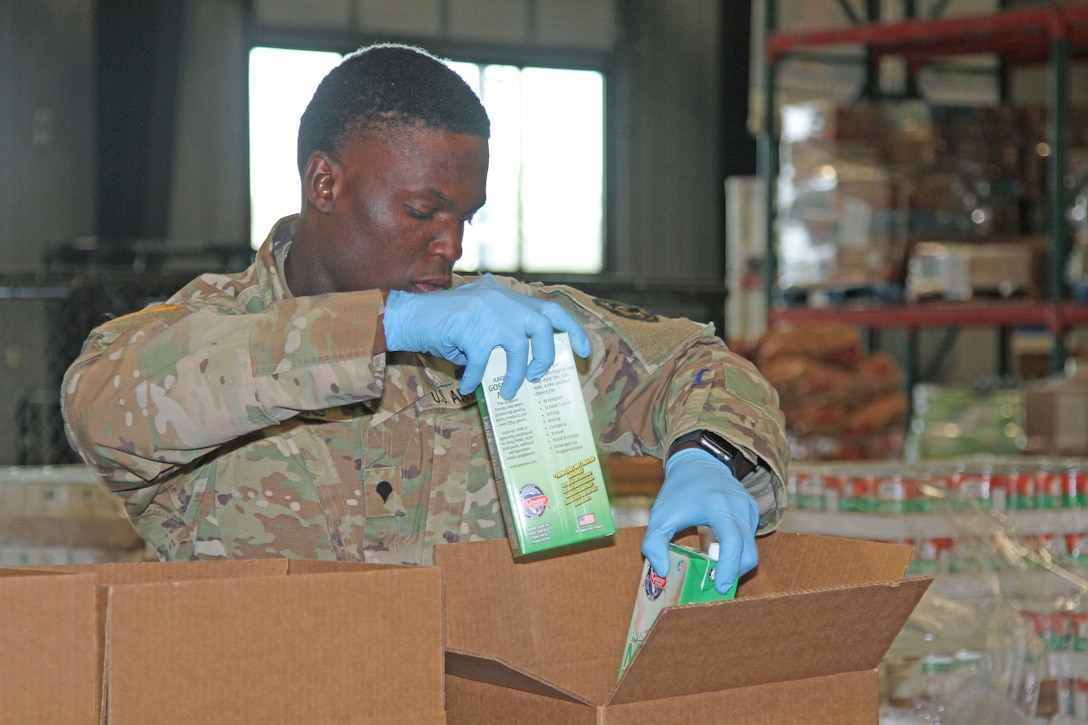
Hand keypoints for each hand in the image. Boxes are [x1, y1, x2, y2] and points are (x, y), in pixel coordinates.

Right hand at [384, 274, 590, 397]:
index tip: (583, 352)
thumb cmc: (446, 322)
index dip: (572, 330)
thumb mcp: (482, 321)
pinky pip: (482, 365)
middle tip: (539, 376)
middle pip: (544, 328)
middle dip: (546, 356)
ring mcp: (490, 315)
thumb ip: (504, 334)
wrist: (411, 315)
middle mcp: (505, 302)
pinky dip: (475, 381)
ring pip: (518, 350)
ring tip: (507, 393)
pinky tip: (468, 388)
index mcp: (511, 298)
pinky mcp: (473, 331)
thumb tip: (528, 367)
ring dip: (515, 376)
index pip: (552, 310)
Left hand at [641, 447, 758, 594]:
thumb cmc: (677, 491)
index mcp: (719, 507)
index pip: (733, 542)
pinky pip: (749, 538)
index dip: (729, 567)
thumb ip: (654, 544)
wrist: (697, 462)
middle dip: (735, 572)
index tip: (719, 587)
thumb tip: (662, 572)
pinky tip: (719, 550)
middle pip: (749, 551)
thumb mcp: (660, 516)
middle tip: (716, 585)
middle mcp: (739, 507)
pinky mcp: (751, 510)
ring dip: (736, 563)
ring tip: (715, 568)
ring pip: (751, 547)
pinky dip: (738, 550)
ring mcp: (749, 508)